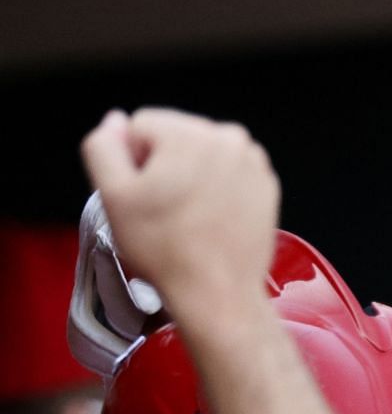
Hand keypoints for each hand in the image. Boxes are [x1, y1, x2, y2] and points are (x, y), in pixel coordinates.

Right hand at [79, 108, 280, 322]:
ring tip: (189, 216)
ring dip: (190, 176)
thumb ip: (103, 147)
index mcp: (190, 133)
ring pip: (201, 154)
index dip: (132, 161)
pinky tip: (211, 218)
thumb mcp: (114, 195)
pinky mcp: (267, 185)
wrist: (218, 292)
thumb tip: (116, 121)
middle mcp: (229, 137)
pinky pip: (228, 173)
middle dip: (164, 166)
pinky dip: (217, 189)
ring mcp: (254, 162)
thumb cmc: (164, 247)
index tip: (144, 195)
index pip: (140, 126)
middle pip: (174, 136)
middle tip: (166, 208)